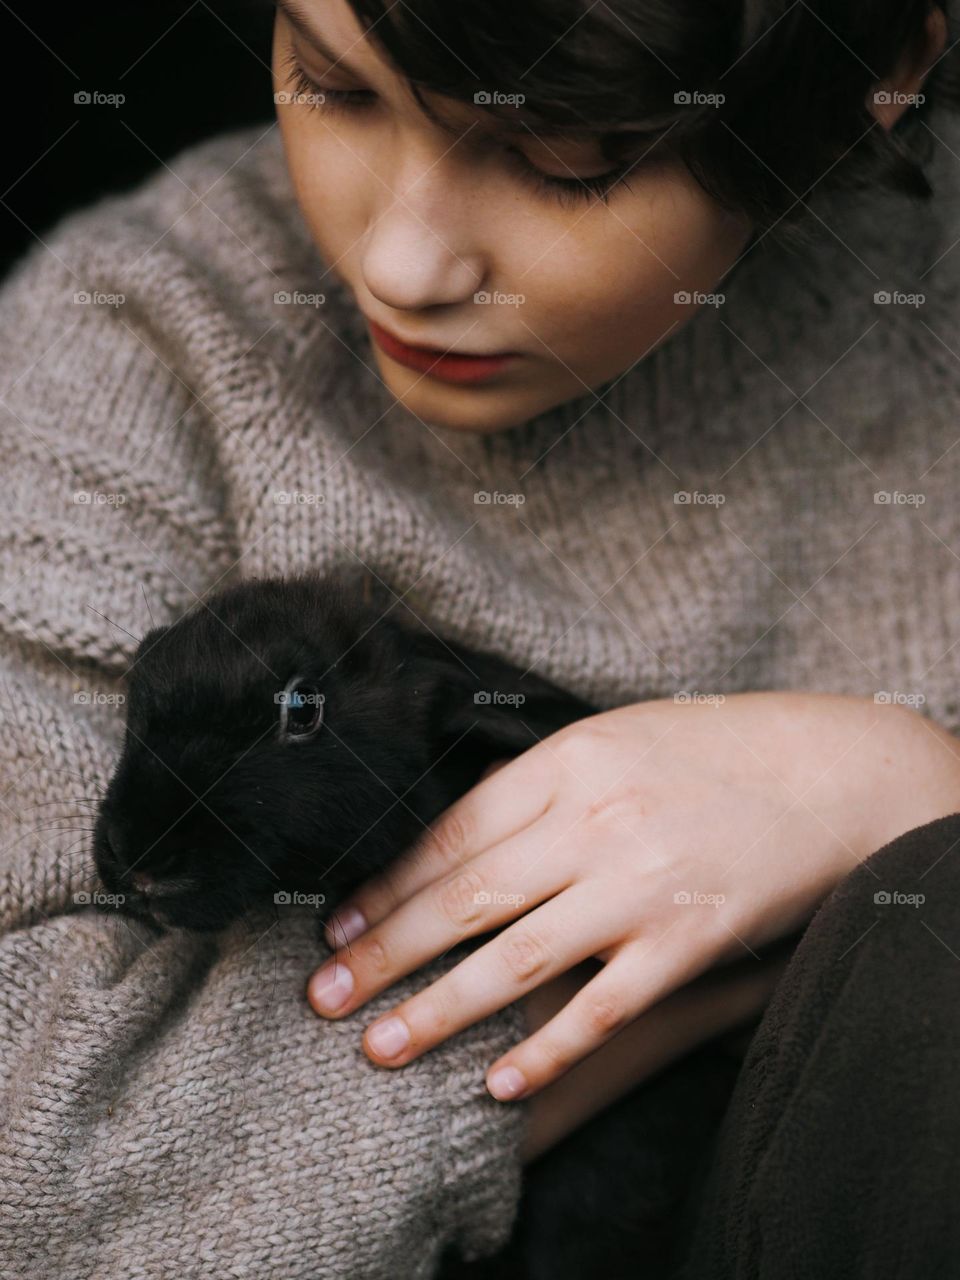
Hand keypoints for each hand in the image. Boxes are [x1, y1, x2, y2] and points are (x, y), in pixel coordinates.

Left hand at [307, 692, 959, 1099]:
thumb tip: (459, 831)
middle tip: (325, 995)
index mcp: (569, 760)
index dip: (388, 885)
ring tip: (381, 1046)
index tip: (340, 927)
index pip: (453, 833)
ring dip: (439, 1009)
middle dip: (385, 952)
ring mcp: (641, 882)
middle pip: (465, 896)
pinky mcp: (688, 938)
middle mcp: (595, 819)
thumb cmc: (714, 751)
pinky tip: (499, 1082)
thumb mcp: (616, 737)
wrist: (829, 772)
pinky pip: (603, 1007)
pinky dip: (547, 1049)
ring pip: (516, 957)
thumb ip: (541, 783)